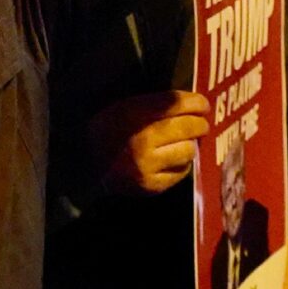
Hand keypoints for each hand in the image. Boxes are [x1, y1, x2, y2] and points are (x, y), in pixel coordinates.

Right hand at [89, 90, 211, 196]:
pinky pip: (181, 171)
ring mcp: (147, 166)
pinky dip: (180, 163)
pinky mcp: (152, 186)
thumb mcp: (123, 108)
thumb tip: (191, 104)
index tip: (203, 104)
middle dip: (199, 123)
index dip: (194, 102)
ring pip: (188, 151)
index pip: (174, 103)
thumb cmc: (106, 131)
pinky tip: (172, 159)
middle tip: (201, 123)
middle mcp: (141, 141)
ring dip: (189, 144)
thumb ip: (154, 104)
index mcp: (130, 115)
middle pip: (187, 127)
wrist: (84, 166)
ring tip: (185, 141)